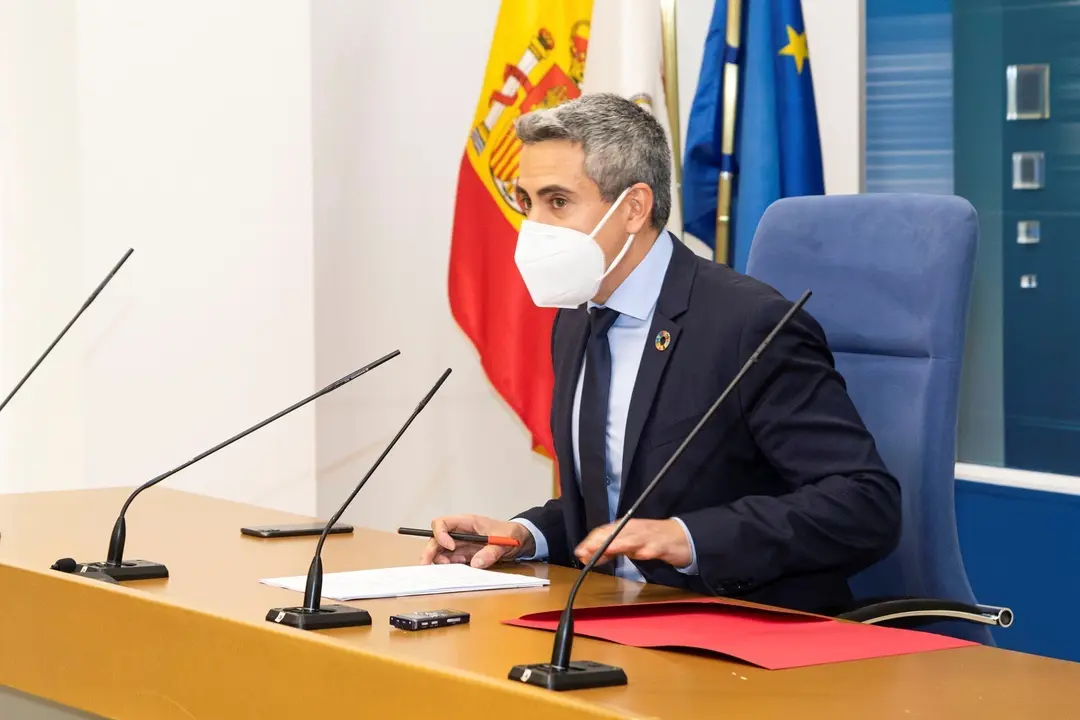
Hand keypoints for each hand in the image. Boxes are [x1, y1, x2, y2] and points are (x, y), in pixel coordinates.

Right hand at [418, 514, 533, 568]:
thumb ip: (491, 551)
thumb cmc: (510, 533)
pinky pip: (450, 560)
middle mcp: (459, 532)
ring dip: (439, 560)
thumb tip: (476, 564)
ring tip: (448, 569)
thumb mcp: (504, 541)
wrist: (519, 540)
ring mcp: (460, 543)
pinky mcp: (464, 554)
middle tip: (426, 565)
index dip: (441, 535)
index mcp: (467, 522)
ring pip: (440, 550)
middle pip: (436, 538)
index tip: (450, 547)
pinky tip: (456, 570)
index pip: (443, 523)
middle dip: (430, 551)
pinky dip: (449, 566)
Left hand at [574, 519, 690, 568]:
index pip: (604, 531)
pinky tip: (636, 554)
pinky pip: (650, 548)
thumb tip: (592, 555)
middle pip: (613, 534)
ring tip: (604, 549)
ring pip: (629, 539)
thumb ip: (612, 548)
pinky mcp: (661, 545)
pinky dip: (642, 551)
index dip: (591, 541)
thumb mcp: (630, 544)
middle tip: (584, 552)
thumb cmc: (653, 539)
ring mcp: (648, 536)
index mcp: (625, 527)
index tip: (579, 552)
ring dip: (616, 544)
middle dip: (598, 543)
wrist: (683, 536)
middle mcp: (634, 529)